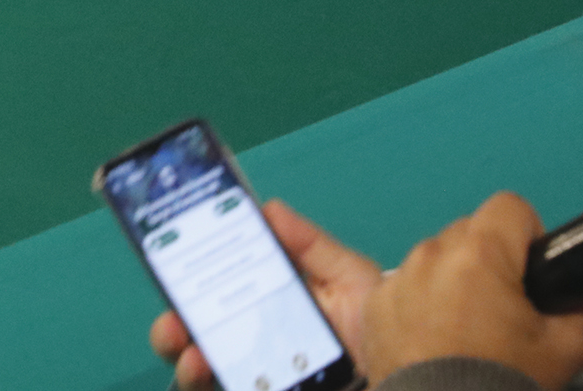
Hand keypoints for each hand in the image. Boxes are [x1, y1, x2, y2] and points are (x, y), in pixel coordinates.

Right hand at [153, 201, 380, 389]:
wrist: (409, 378)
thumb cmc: (380, 328)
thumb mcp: (350, 276)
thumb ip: (311, 245)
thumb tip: (268, 208)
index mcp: (270, 303)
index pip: (218, 288)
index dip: (190, 276)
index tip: (172, 262)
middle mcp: (255, 341)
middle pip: (198, 332)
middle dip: (174, 323)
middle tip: (175, 319)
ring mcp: (256, 374)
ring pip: (201, 369)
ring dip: (185, 359)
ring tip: (193, 354)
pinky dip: (206, 383)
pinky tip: (209, 372)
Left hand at [359, 192, 582, 390]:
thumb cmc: (506, 382)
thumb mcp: (568, 350)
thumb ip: (579, 305)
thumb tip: (574, 288)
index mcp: (480, 254)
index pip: (510, 208)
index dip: (529, 236)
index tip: (532, 274)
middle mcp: (432, 253)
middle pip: (470, 233)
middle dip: (490, 261)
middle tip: (500, 312)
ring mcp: (397, 278)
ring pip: (435, 258)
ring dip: (452, 279)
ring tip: (463, 331)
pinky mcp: (373, 306)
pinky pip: (405, 286)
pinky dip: (420, 303)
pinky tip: (431, 343)